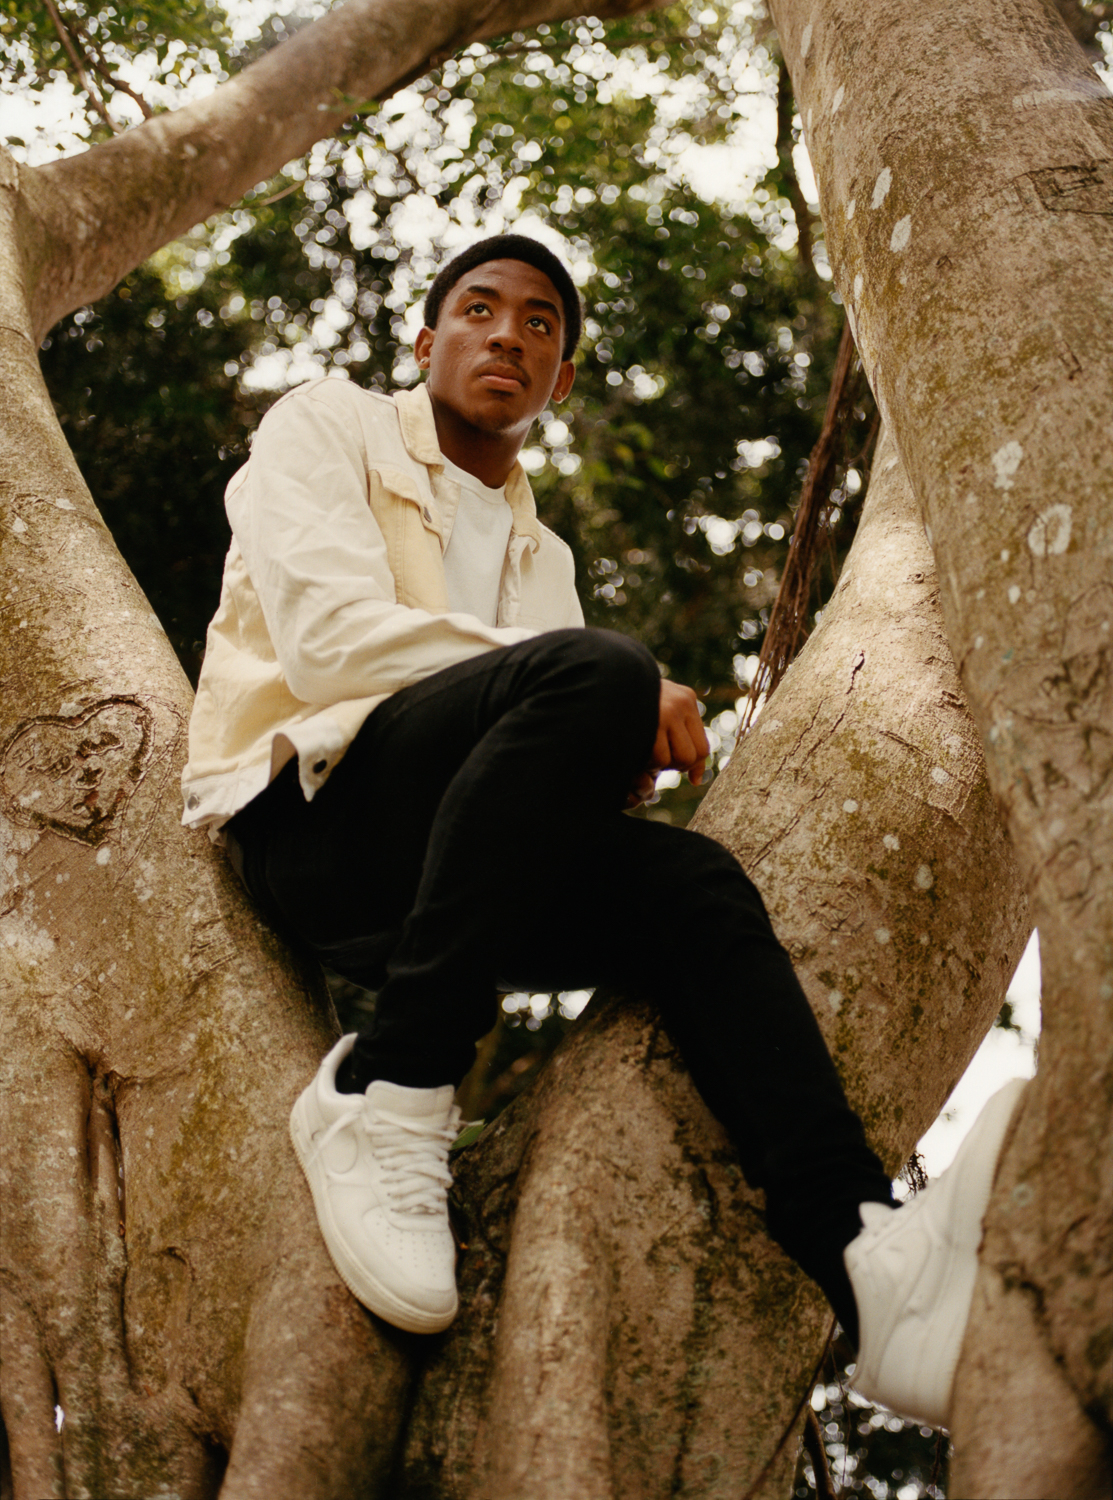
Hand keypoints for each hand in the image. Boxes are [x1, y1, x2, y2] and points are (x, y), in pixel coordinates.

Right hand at [626, 679, 708, 804]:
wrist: (606, 680)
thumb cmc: (634, 700)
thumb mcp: (663, 709)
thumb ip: (683, 737)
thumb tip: (697, 780)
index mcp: (686, 698)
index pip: (702, 748)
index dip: (690, 765)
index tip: (678, 769)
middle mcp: (679, 703)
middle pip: (690, 757)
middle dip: (673, 765)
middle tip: (656, 757)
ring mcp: (663, 712)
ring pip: (671, 760)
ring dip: (656, 764)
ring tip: (643, 750)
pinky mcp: (646, 722)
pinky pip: (655, 758)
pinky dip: (644, 762)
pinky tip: (633, 749)